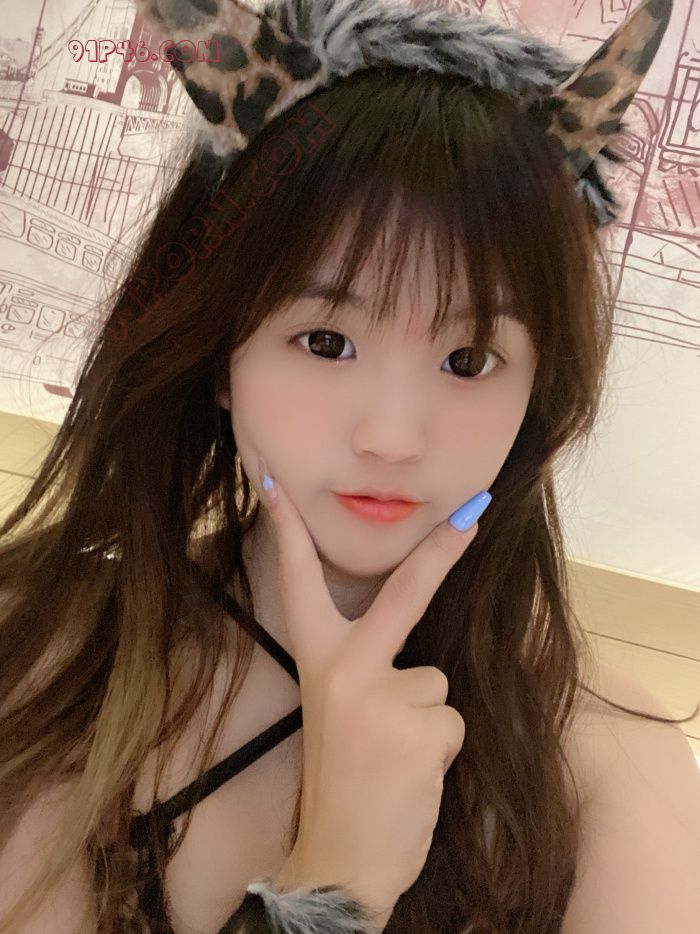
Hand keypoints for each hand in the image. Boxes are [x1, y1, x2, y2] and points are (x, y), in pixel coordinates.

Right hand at [258, 463, 487, 919]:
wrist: (340, 861)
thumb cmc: (341, 784)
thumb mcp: (338, 713)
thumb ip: (367, 671)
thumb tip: (418, 655)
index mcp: (318, 662)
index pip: (298, 583)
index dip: (287, 530)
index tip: (272, 479)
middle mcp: (346, 669)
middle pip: (403, 595)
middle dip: (442, 549)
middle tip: (476, 510)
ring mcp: (383, 695)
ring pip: (436, 682)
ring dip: (426, 716)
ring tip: (394, 755)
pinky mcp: (422, 726)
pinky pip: (449, 718)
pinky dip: (439, 745)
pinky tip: (411, 773)